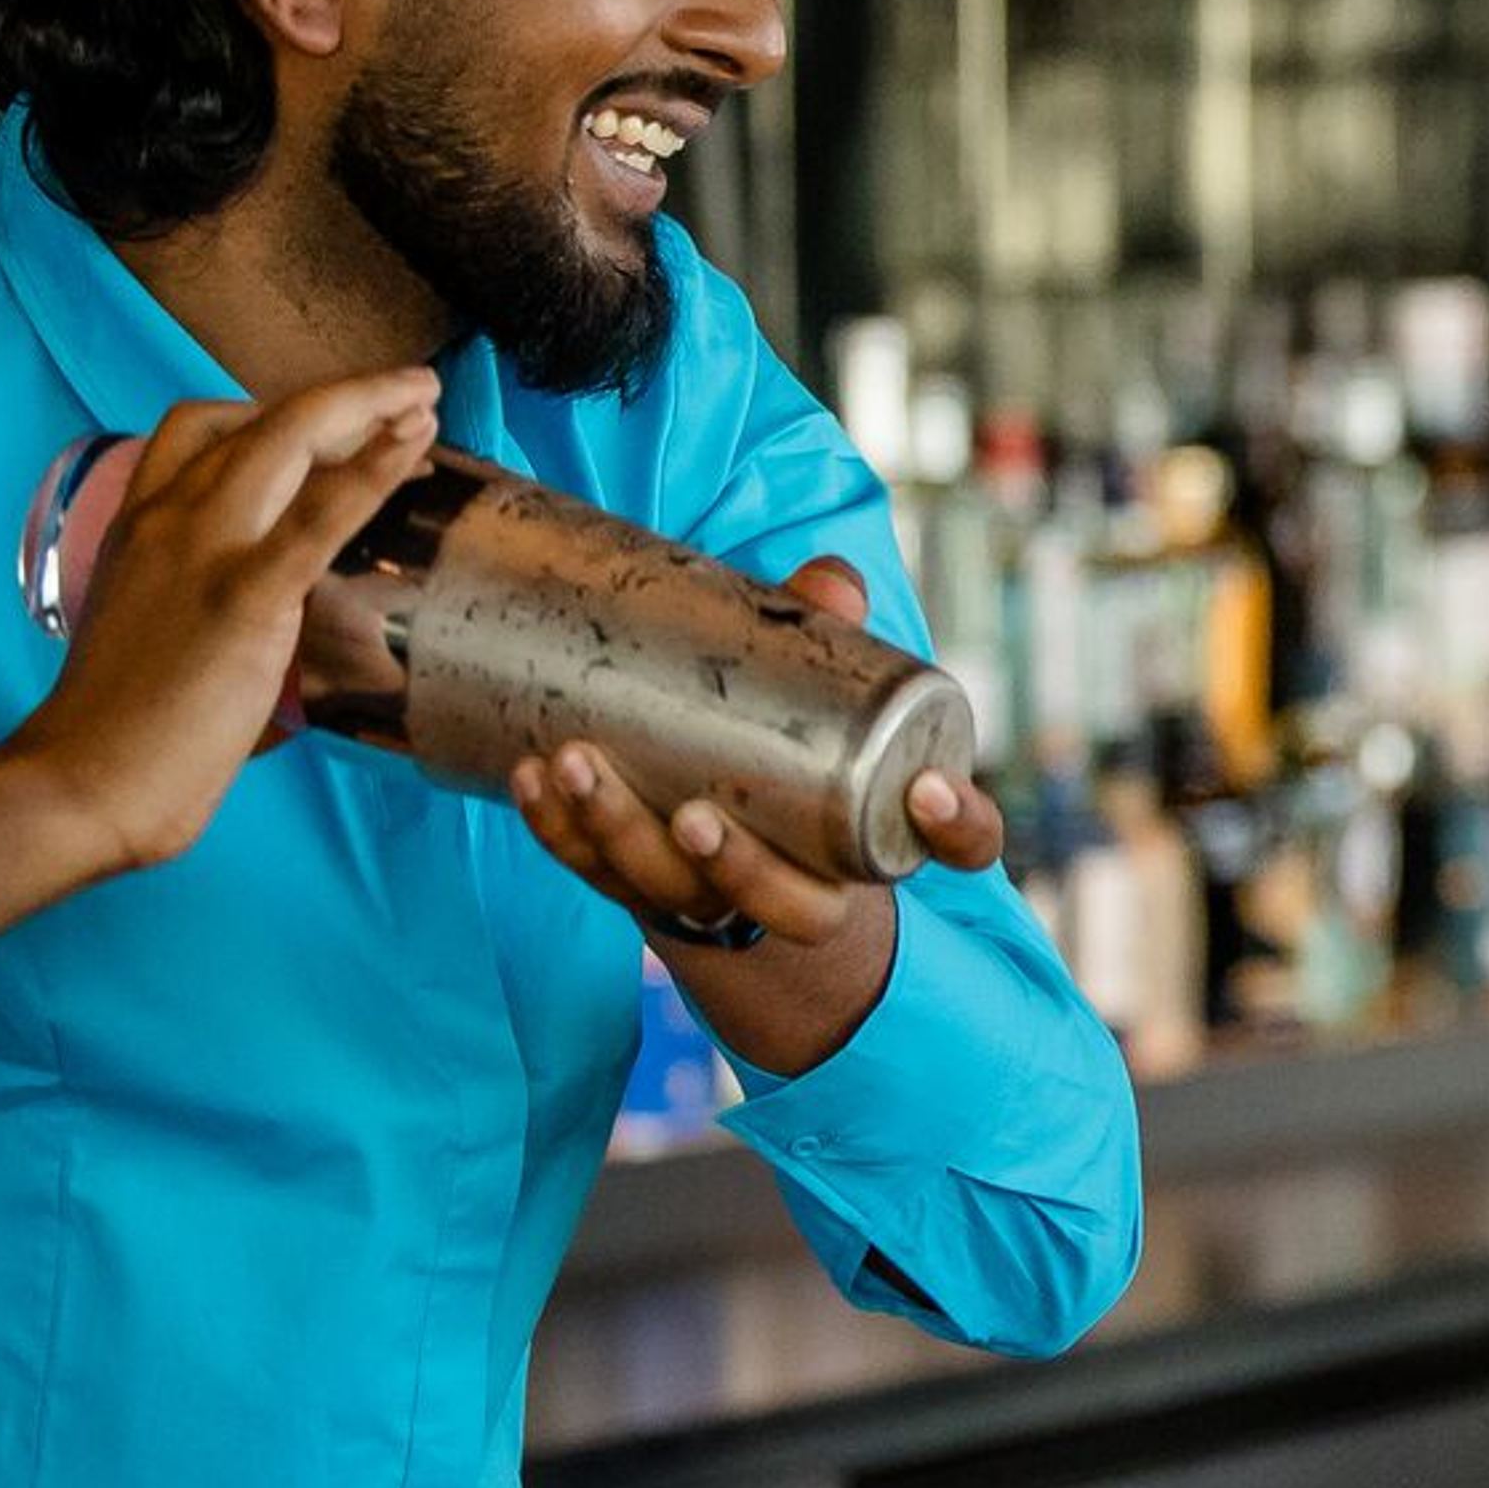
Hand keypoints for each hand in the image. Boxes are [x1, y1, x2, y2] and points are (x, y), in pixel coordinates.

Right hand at [0, 374, 443, 877]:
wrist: (82, 781)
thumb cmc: (117, 727)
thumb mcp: (146, 624)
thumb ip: (195, 592)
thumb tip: (262, 605)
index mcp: (141, 523)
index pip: (205, 430)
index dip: (279, 415)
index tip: (336, 428)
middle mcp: (170, 517)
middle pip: (262, 421)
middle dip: (344, 397)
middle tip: (408, 391)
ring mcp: (206, 551)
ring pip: (290, 440)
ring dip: (368, 406)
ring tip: (426, 399)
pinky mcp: (245, 599)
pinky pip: (318, 517)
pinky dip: (372, 472)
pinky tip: (412, 445)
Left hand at [501, 563, 976, 1078]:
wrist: (732, 827)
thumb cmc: (794, 737)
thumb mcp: (821, 681)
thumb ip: (825, 628)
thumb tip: (829, 582)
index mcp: (881, 835)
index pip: (960, 845)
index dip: (957, 826)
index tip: (931, 791)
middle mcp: (812, 888)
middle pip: (789, 905)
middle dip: (734, 867)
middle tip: (691, 813)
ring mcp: (718, 896)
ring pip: (675, 893)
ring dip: (617, 835)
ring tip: (573, 763)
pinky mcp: (639, 887)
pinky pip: (595, 872)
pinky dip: (558, 831)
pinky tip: (528, 777)